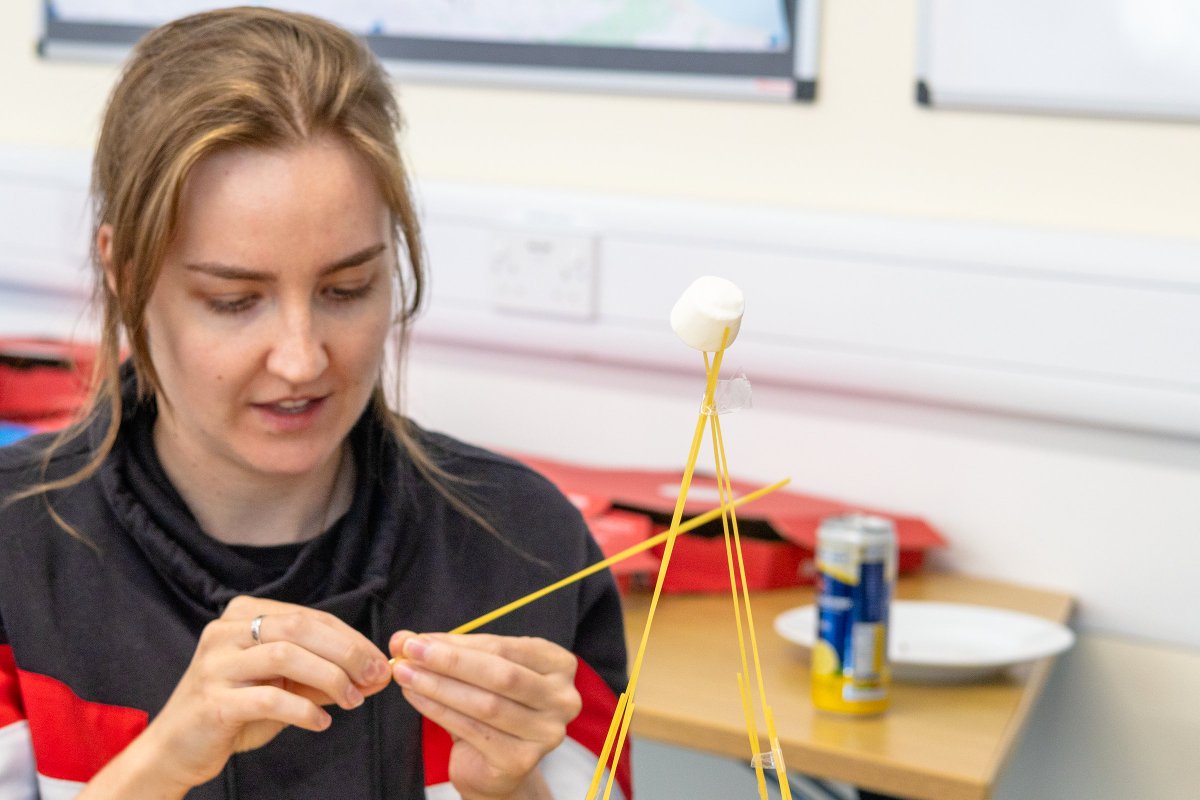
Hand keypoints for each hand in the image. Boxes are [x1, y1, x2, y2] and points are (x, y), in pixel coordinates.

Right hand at [91, 596, 391, 794]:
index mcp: (245, 615)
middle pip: (301, 628)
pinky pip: (268, 698)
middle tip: (375, 677)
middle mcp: (225, 631)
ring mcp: (215, 664)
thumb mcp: (284, 686)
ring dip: (329, 678)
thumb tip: (376, 674)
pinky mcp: (212, 701)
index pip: (311, 617)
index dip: (352, 639)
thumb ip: (323, 675)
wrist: (175, 749)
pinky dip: (303, 710)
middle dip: (347, 652)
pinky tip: (321, 723)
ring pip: (286, 656)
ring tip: (352, 700)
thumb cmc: (236, 711)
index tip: (380, 662)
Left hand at [390, 631, 581, 799]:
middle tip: (409, 651)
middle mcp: (562, 698)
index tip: (419, 638)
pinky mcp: (522, 760)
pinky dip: (439, 711)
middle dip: (449, 661)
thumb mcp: (477, 673)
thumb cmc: (492, 708)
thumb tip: (403, 638)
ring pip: (485, 704)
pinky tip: (416, 698)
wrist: (499, 768)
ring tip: (405, 675)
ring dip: (438, 686)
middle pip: (500, 674)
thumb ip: (448, 652)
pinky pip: (474, 730)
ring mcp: (546, 732)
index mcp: (559, 665)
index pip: (504, 647)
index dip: (459, 643)